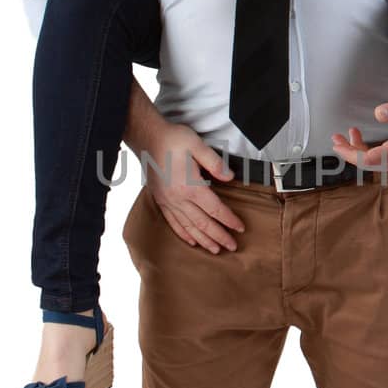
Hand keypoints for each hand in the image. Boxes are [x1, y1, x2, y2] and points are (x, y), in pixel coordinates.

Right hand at [142, 121, 245, 252]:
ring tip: (215, 249)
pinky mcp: (160, 200)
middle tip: (232, 246)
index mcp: (190, 186)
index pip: (215, 209)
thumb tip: (230, 177)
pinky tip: (191, 240)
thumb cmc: (173, 139)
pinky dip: (183, 233)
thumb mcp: (197, 145)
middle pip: (203, 223)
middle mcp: (178, 198)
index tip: (240, 228)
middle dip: (219, 236)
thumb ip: (215, 163)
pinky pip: (172, 222)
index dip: (229, 220)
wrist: (147, 138)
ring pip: (188, 226)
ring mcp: (168, 201)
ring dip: (203, 240)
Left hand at [331, 99, 387, 173]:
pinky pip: (375, 157)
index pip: (380, 157)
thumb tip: (378, 113)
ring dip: (353, 150)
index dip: (361, 157)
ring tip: (338, 137)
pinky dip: (363, 148)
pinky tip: (355, 135)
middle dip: (349, 152)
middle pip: (370, 163)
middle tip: (335, 141)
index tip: (344, 151)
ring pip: (371, 161)